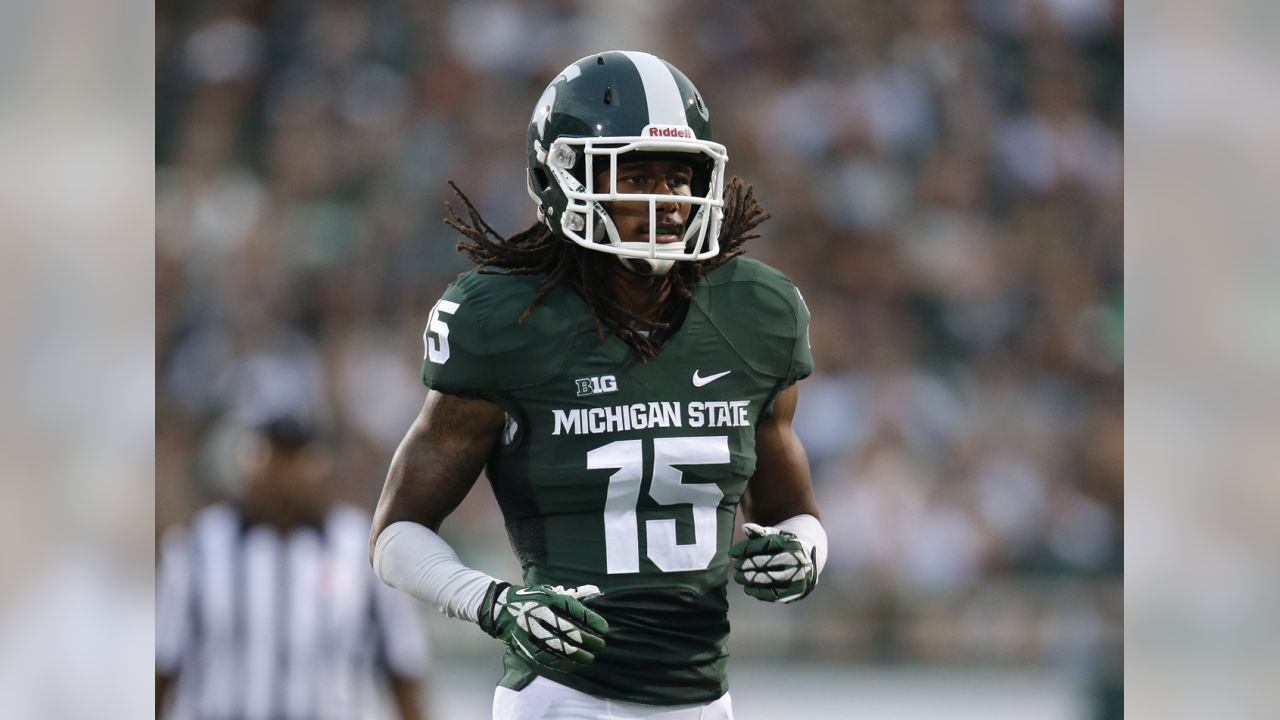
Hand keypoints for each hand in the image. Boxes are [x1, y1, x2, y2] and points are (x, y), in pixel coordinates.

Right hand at [477, 581, 608, 671]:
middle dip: (587, 639)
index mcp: (547, 597)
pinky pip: (543, 656)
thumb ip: (566, 601)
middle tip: (600, 645)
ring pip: (557, 646)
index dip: (591, 620)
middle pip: (567, 629)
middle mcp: (539, 613)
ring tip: (589, 658)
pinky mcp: (523, 642)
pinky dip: (559, 662)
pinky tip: (571, 665)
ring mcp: (530, 629)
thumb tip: (590, 611)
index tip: (604, 629)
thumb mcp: (548, 592)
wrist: (500, 607)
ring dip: (576, 654)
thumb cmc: (530, 598)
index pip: (574, 609)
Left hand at [728, 522, 816, 602]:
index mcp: (791, 543)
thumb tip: (745, 528)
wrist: (808, 561)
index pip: (766, 544)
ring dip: (751, 579)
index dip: (747, 549)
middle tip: (736, 566)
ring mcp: (797, 577)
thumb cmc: (786, 547)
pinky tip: (748, 588)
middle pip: (767, 562)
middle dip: (747, 565)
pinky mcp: (795, 591)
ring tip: (738, 577)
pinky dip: (758, 592)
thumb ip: (761, 532)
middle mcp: (796, 560)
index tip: (732, 553)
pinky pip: (774, 594)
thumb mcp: (777, 536)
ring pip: (769, 579)